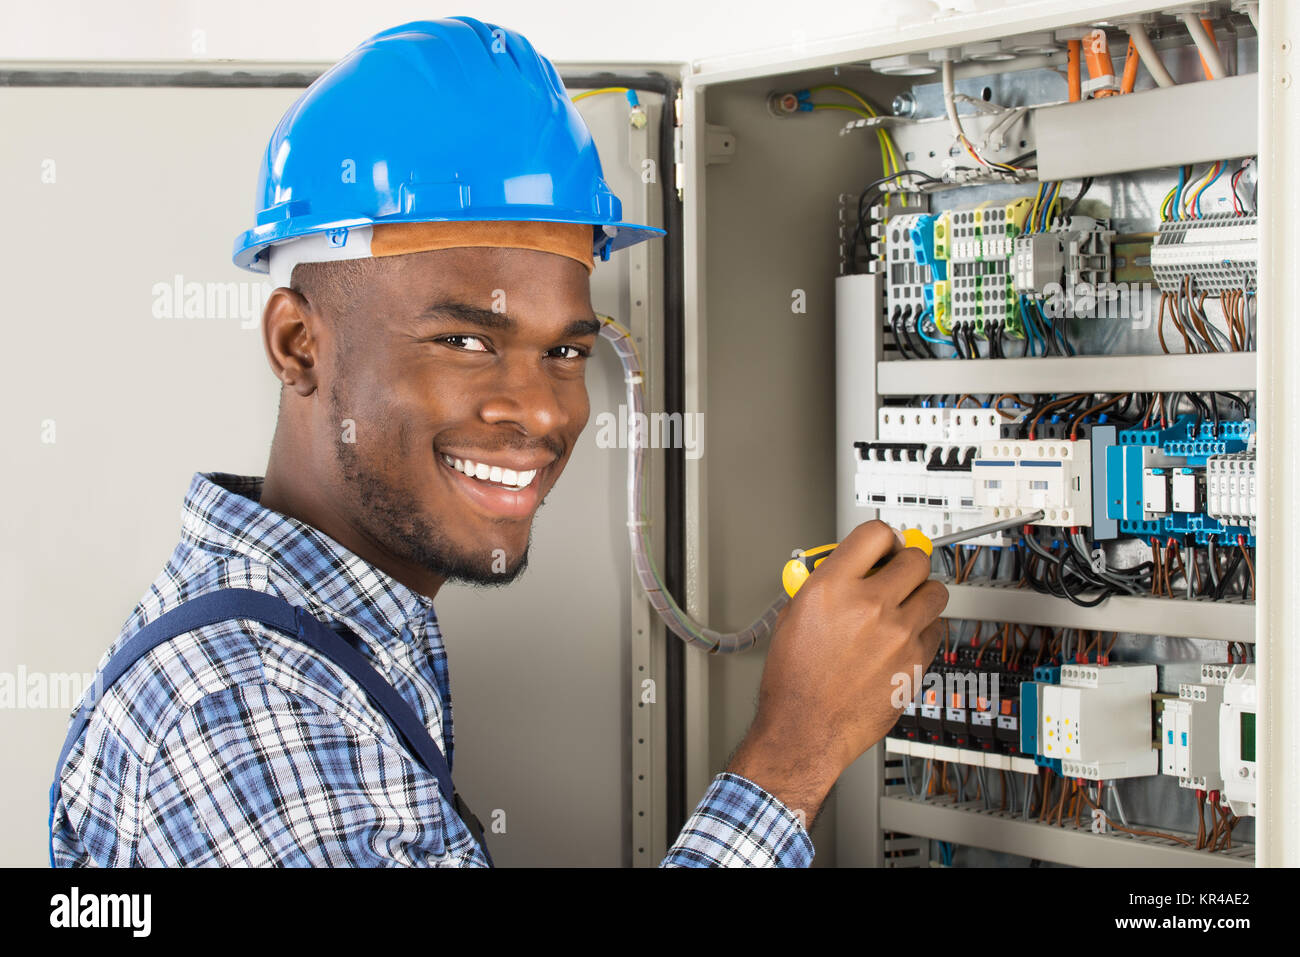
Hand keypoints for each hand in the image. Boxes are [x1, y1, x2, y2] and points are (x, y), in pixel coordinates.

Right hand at [726, 520, 946, 822]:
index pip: (874, 533)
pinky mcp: (916, 661)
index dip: (881, 537)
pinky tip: (906, 637)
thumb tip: (845, 570)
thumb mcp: (792, 618)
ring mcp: (897, 634)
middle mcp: (869, 605)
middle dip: (906, 563)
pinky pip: (939, 629)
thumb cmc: (793, 683)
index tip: (884, 545)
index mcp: (832, 588)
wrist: (806, 730)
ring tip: (907, 605)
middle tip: (899, 573)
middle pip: (914, 557)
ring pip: (936, 592)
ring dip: (922, 594)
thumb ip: (822, 585)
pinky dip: (927, 629)